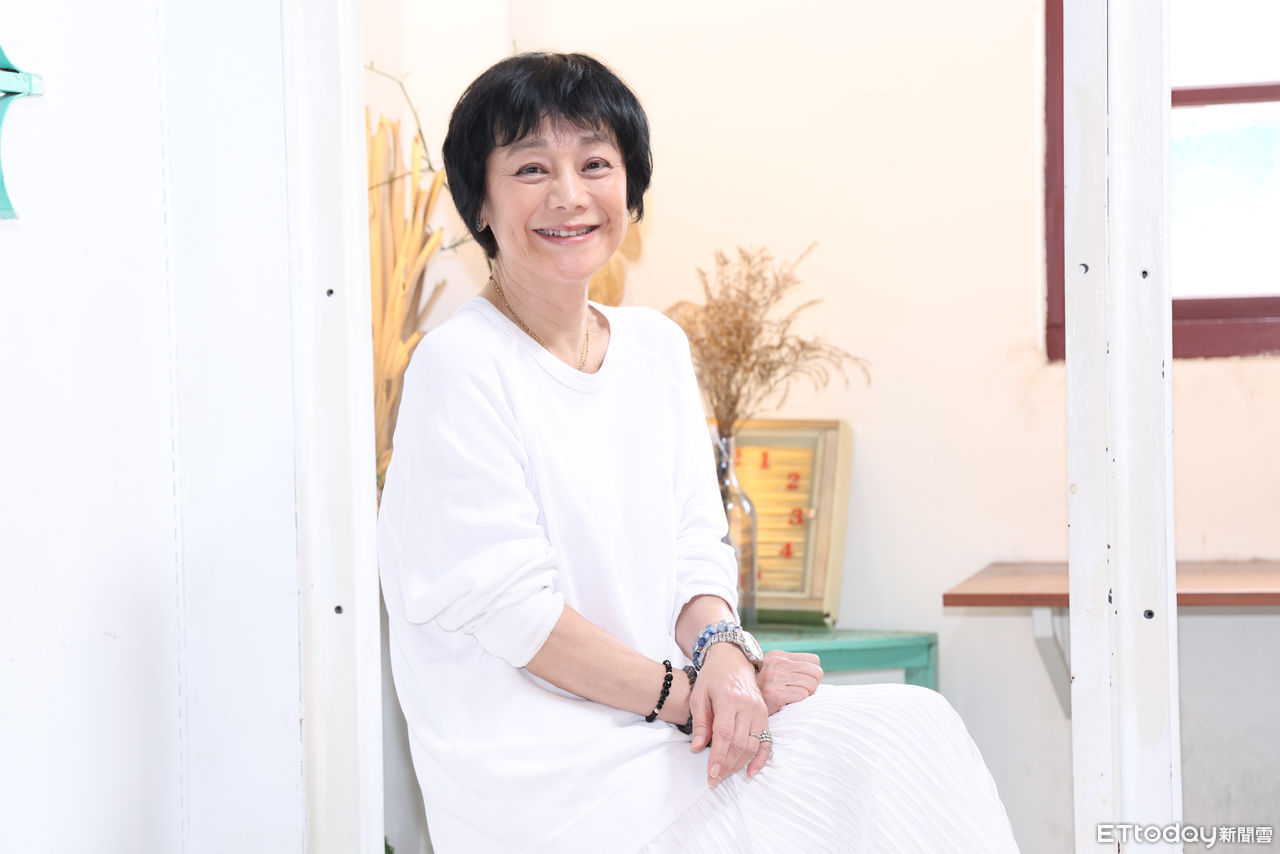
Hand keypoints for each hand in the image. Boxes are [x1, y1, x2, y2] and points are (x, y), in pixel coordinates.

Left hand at [689, 643, 770, 785]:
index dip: (719, 757)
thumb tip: (697, 748)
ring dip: (739, 764)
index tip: (711, 774)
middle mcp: (747, 706)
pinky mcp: (765, 714)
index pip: (725, 734)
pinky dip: (760, 758)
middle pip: (740, 743)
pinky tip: (751, 771)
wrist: (733, 659)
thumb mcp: (699, 695)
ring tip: (725, 775)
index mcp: (728, 699)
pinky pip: (767, 740)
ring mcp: (759, 710)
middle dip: (727, 766)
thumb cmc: (713, 677)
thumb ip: (700, 723)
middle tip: (714, 780)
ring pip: (753, 745)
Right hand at [755, 649, 822, 714]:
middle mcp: (777, 662)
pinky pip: (803, 694)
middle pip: (817, 672)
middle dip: (812, 685)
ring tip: (791, 697)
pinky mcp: (775, 692)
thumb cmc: (759, 689)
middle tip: (798, 692)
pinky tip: (786, 702)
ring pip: (812, 684)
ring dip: (805, 694)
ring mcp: (775, 677)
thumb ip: (790, 668)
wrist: (738, 701)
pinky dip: (798, 701)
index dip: (812, 674)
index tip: (801, 683)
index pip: (814, 660)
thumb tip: (816, 674)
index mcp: (778, 655)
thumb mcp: (771, 671)